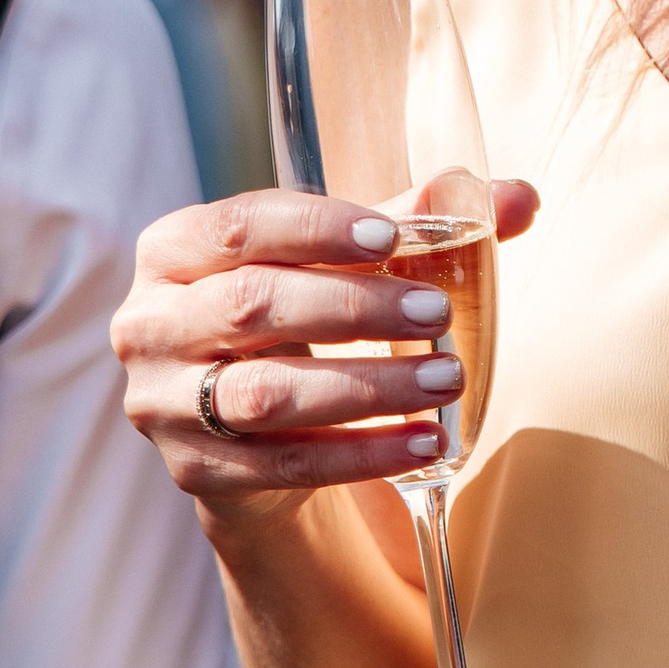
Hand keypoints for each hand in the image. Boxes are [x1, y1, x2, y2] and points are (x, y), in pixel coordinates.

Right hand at [112, 181, 539, 502]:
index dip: (316, 229)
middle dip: (354, 309)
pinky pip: (283, 465)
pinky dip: (362, 454)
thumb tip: (520, 197)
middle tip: (439, 315)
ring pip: (264, 396)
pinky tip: (426, 441)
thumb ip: (420, 220)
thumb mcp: (345, 257)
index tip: (391, 238)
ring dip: (365, 387)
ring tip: (446, 378)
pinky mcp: (195, 471)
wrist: (253, 420)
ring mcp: (162, 403)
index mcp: (173, 249)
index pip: (240, 227)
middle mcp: (148, 324)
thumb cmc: (299, 310)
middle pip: (251, 308)